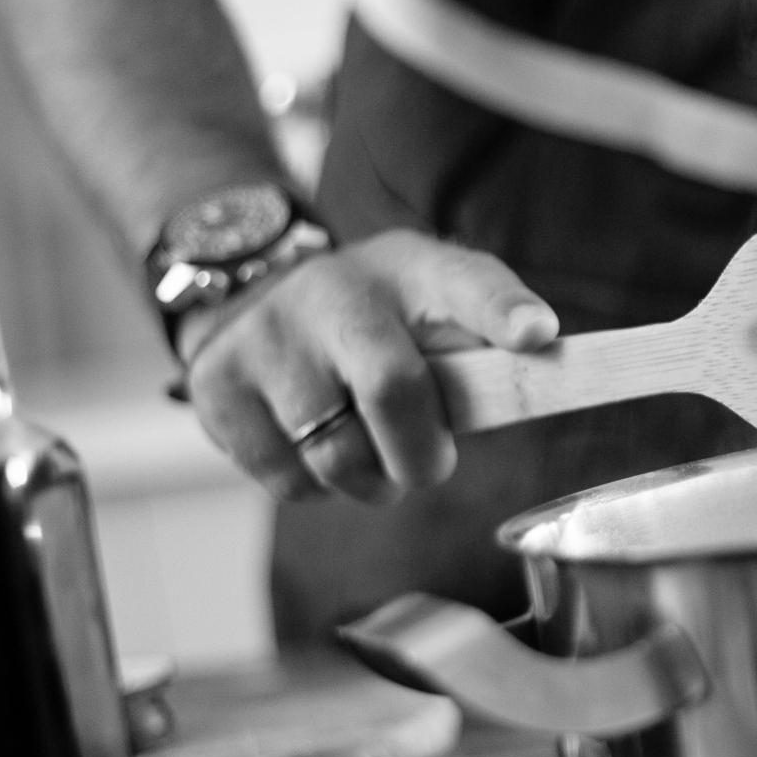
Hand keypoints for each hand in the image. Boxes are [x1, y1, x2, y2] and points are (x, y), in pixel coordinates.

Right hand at [178, 230, 557, 503]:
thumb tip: (540, 346)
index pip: (468, 283)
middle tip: (425, 465)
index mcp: (412, 271)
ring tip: (366, 451)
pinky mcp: (217, 383)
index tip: (536, 335)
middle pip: (394, 390)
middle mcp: (334, 291)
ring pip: (334, 454)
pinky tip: (312, 443)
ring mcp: (266, 334)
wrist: (258, 296)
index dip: (503, 311)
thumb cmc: (379, 316)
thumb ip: (489, 328)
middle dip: (421, 456)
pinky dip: (311, 484)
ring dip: (366, 480)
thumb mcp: (435, 300)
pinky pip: (284, 477)